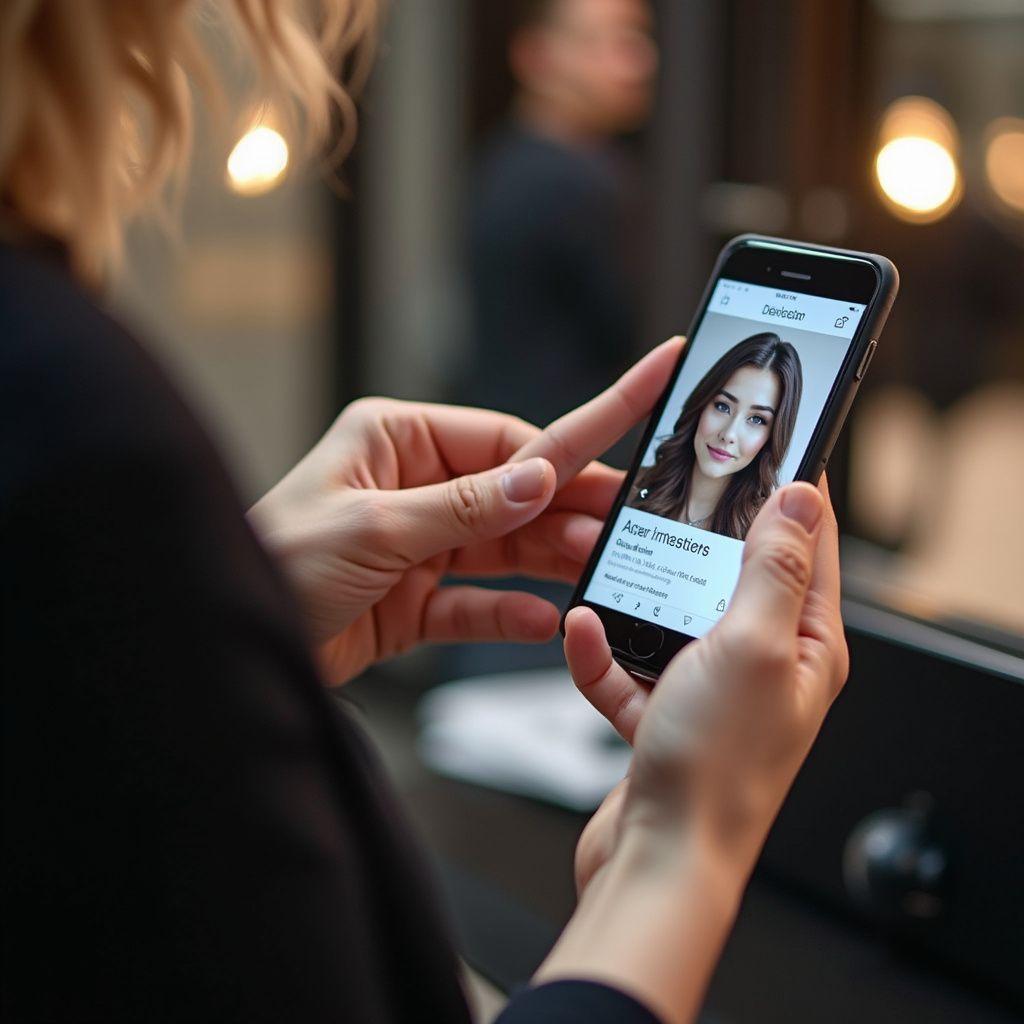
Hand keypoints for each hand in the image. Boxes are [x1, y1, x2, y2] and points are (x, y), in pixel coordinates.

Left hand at [249, 338, 683, 684]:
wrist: (231, 642)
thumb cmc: (273, 561)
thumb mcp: (373, 527)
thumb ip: (465, 508)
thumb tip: (541, 478)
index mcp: (395, 441)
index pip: (502, 439)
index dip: (568, 444)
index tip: (634, 419)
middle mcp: (412, 487)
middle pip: (513, 495)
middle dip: (568, 510)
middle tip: (628, 524)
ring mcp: (417, 546)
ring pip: (502, 549)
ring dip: (548, 561)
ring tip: (599, 569)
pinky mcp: (413, 601)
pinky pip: (474, 603)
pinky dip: (506, 613)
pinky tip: (542, 619)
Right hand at [536, 480, 846, 1023]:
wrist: (659, 860)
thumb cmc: (716, 768)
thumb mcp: (752, 645)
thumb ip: (774, 568)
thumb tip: (801, 498)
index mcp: (803, 646)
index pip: (810, 549)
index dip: (793, 493)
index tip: (765, 448)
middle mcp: (761, 665)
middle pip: (732, 577)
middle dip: (695, 539)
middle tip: (661, 497)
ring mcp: (709, 691)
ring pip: (670, 617)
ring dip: (634, 595)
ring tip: (602, 565)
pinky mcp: (661, 715)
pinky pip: (626, 666)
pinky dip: (599, 652)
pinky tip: (580, 633)